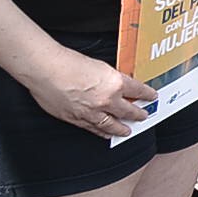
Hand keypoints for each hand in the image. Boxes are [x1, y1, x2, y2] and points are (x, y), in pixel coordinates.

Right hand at [29, 45, 161, 138]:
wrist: (45, 69)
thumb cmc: (68, 62)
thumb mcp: (99, 66)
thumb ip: (110, 78)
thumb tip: (117, 85)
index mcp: (115, 83)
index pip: (138, 90)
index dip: (147, 94)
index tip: (152, 96)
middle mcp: (106, 100)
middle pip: (128, 111)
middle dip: (138, 114)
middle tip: (144, 116)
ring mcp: (92, 112)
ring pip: (112, 125)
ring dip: (121, 128)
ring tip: (128, 131)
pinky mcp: (76, 119)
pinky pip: (94, 129)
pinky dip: (102, 132)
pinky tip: (106, 133)